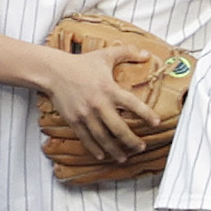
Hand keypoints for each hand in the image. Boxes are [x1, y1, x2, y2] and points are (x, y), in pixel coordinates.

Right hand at [37, 43, 151, 160]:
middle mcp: (99, 104)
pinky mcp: (74, 121)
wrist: (54, 72)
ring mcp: (86, 115)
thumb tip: (146, 54)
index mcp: (109, 88)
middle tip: (141, 147)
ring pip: (103, 138)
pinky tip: (102, 156)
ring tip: (124, 157)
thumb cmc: (80, 63)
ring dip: (115, 150)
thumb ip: (127, 52)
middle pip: (119, 128)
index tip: (156, 123)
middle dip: (132, 141)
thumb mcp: (106, 55)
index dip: (146, 114)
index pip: (132, 104)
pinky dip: (94, 149)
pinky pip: (86, 139)